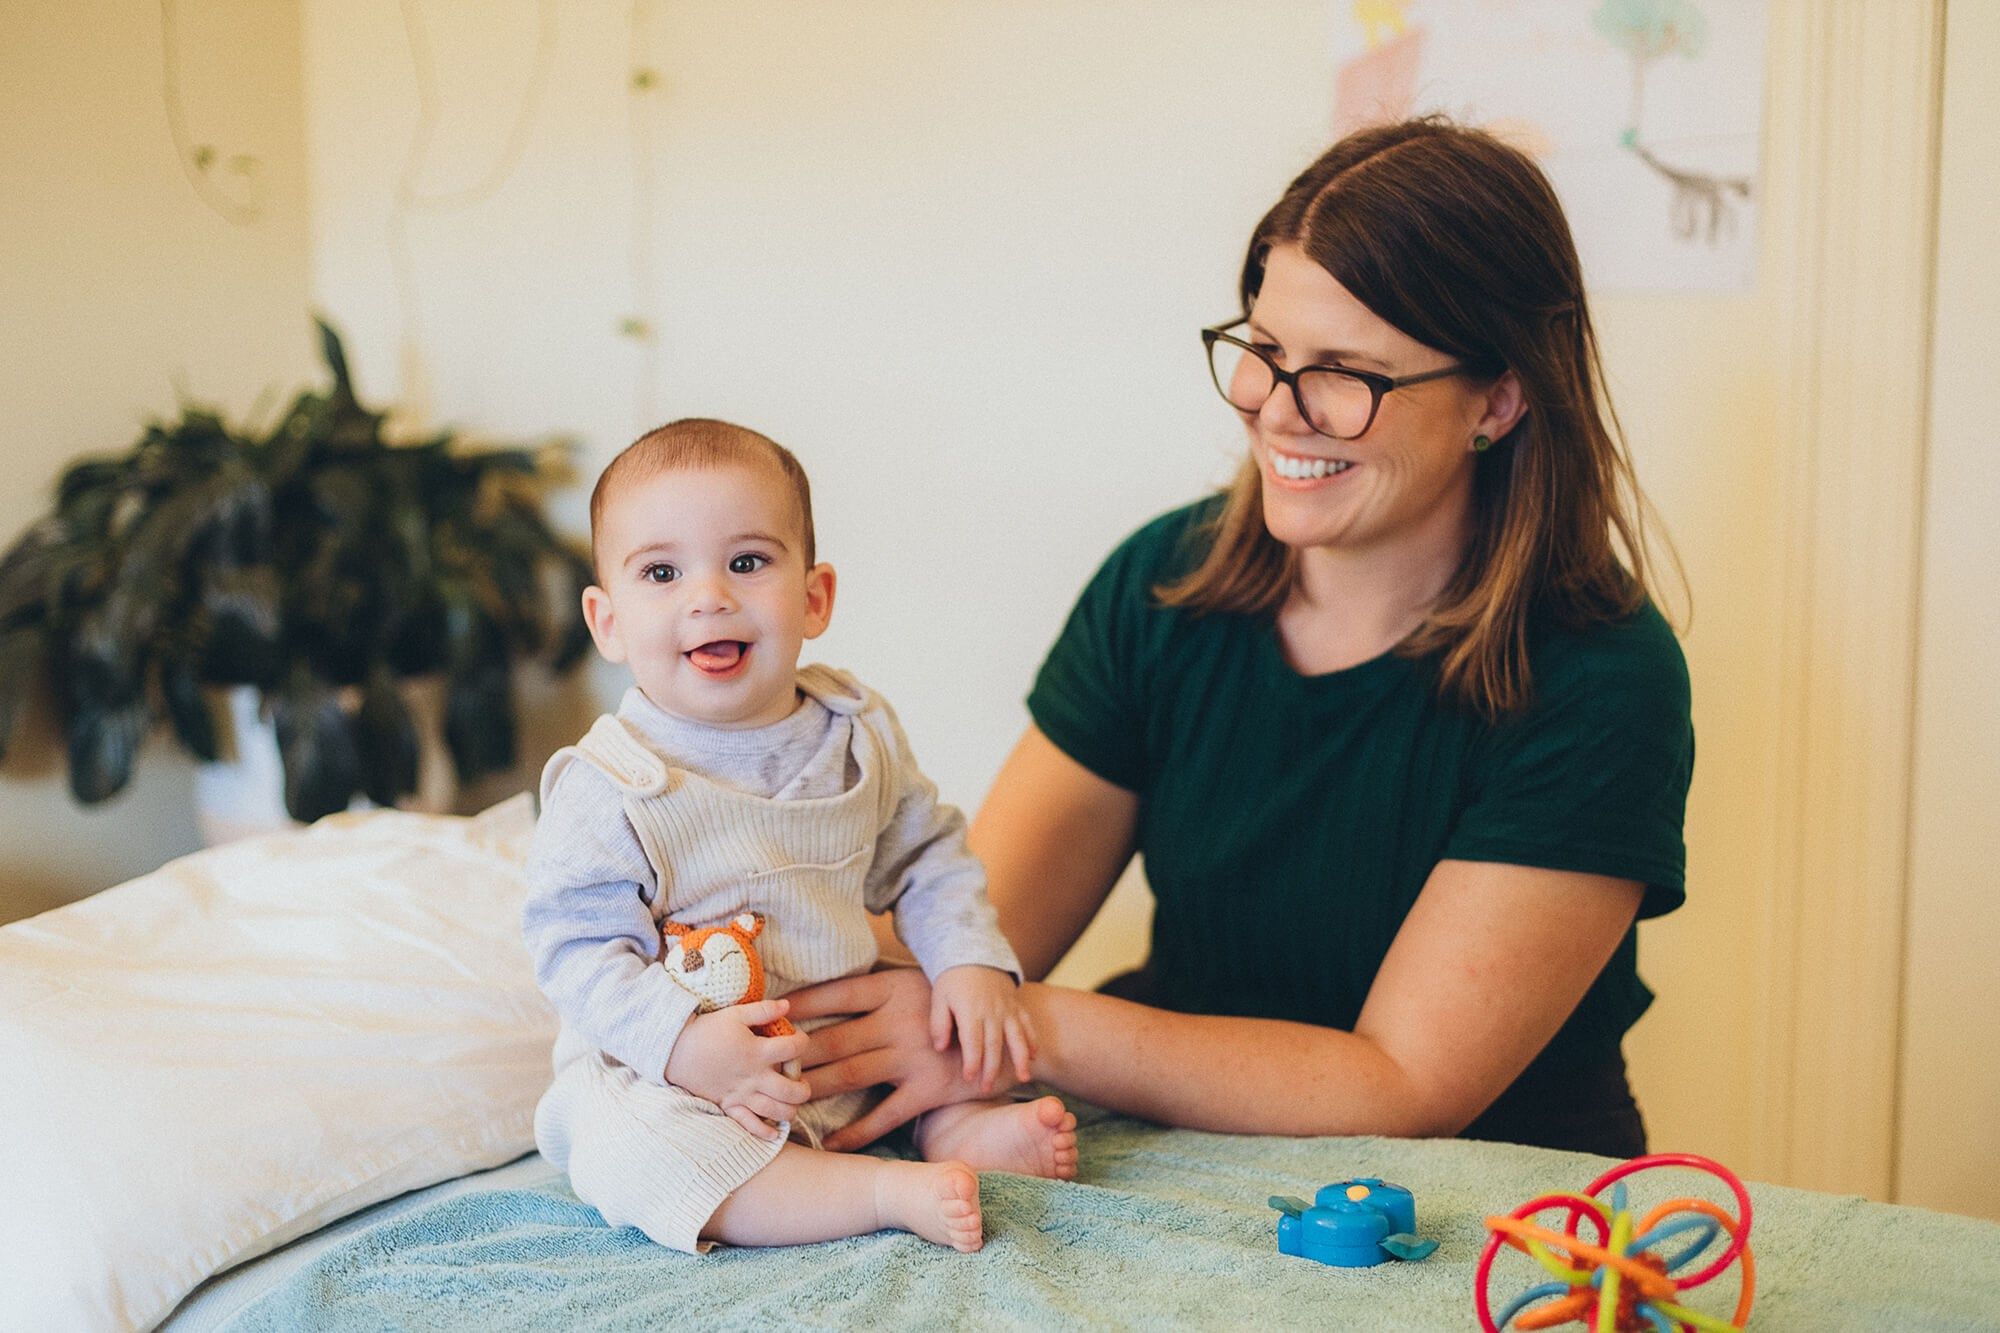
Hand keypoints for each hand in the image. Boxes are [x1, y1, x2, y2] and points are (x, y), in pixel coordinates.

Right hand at [664, 999, 810, 1139]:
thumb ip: (763, 1010)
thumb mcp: (735, 1014)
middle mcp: (753, 1076)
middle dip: (803, 1089)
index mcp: (757, 1052)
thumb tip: (787, 1005)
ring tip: (791, 1103)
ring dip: (789, 1110)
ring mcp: (741, 1094)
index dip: (802, 1042)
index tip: (800, 1040)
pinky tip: (774, 1133)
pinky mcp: (728, 1105)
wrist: (675, 1051)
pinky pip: (748, 1124)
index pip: (792, 1049)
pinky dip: (764, 1132)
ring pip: (774, 1110)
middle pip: (790, 1090)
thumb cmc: (706, 1031)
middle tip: (802, 1083)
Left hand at [787, 967, 1003, 1150]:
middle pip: (835, 1038)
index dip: (801, 1004)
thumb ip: (876, 986)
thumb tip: (822, 987)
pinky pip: (885, 1116)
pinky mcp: (929, 1090)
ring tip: (782, 1100)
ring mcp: (914, 1057)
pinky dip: (856, 1133)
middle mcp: (901, 1021)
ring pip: (851, 1074)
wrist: (1006, 1035)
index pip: (837, 993)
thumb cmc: (949, 1005)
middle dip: (795, 1053)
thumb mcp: (915, 982)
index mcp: (894, 988)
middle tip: (760, 1066)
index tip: (768, 1012)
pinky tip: (831, 1144)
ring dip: (815, 1088)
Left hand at [930, 964, 1033, 1093]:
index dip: (972, 1061)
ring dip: (1020, 1058)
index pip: (973, 1042)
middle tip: (987, 1088)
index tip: (969, 1078)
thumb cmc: (952, 978)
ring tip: (1024, 1078)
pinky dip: (1032, 1040)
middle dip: (992, 1068)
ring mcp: (1007, 1008)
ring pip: (1017, 1036)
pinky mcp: (1016, 1005)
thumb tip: (940, 1048)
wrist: (974, 951)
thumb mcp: (939, 997)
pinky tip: (1034, 1056)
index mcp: (970, 1011)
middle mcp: (992, 1011)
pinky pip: (1026, 1023)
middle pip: (994, 1044)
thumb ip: (938, 1023)